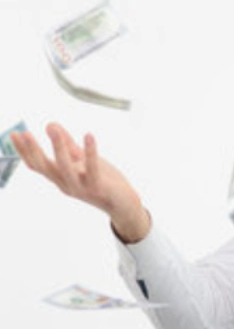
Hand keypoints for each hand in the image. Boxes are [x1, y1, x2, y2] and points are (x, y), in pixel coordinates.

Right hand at [10, 122, 151, 242]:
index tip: (14, 134)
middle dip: (33, 150)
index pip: (37, 165)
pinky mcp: (98, 187)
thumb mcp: (82, 160)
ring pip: (65, 168)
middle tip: (24, 133)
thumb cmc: (102, 180)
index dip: (24, 151)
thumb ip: (67, 144)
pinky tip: (88, 135)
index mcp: (60, 178)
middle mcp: (66, 184)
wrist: (124, 204)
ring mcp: (81, 188)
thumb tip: (50, 124)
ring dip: (58, 148)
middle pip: (45, 168)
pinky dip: (90, 151)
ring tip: (52, 128)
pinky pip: (93, 168)